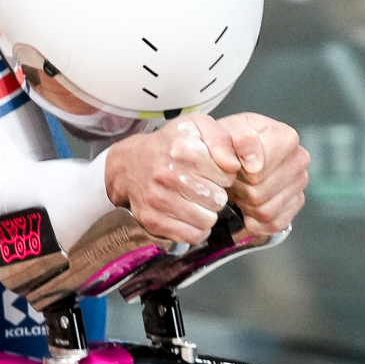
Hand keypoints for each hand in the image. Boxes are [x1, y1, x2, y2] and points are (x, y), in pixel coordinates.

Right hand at [104, 116, 238, 243]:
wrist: (131, 165)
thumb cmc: (170, 146)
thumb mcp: (197, 127)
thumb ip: (222, 139)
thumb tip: (233, 165)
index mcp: (183, 149)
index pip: (227, 175)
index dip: (224, 174)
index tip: (213, 171)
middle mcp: (168, 174)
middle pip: (218, 200)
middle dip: (216, 194)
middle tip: (204, 186)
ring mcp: (158, 200)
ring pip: (207, 220)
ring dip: (207, 212)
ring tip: (197, 200)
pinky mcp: (153, 220)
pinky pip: (191, 235)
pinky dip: (195, 228)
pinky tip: (190, 215)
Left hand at [213, 112, 308, 237]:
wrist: (232, 155)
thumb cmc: (226, 143)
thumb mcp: (214, 133)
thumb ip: (223, 141)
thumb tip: (252, 166)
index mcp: (284, 136)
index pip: (258, 169)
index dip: (238, 172)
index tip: (231, 167)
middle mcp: (299, 158)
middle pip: (260, 192)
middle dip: (240, 189)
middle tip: (233, 179)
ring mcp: (300, 182)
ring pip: (266, 211)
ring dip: (245, 205)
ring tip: (239, 190)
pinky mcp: (296, 204)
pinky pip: (273, 225)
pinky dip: (255, 221)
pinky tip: (247, 207)